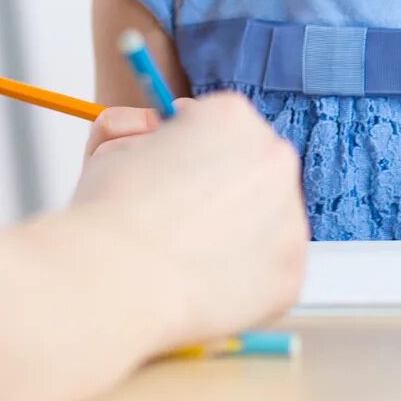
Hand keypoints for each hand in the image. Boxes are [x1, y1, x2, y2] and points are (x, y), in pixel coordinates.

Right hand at [68, 93, 306, 345]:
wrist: (115, 284)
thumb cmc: (110, 215)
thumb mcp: (110, 147)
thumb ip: (139, 132)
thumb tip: (153, 134)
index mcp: (233, 116)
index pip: (224, 125)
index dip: (195, 150)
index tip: (177, 172)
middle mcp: (274, 160)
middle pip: (255, 169)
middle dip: (226, 188)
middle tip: (184, 218)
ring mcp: (290, 219)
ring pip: (268, 221)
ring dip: (238, 233)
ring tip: (187, 256)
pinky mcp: (291, 274)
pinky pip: (269, 271)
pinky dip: (243, 279)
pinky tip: (204, 284)